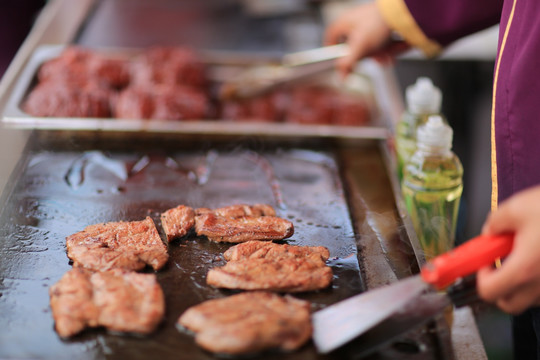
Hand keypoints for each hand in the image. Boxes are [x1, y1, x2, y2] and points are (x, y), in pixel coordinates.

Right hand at [324, 2, 408, 76]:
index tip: (338, 63)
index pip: (330, 39)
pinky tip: (393, 52)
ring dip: (379, 55)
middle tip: (373, 60)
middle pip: (353, 47)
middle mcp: (354, 22)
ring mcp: (368, 23)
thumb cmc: (379, 22)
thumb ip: (348, 63)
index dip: (333, 52)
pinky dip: (386, 49)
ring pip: (368, 46)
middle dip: (366, 57)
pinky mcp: (380, 25)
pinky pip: (380, 42)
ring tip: (387, 57)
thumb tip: (341, 76)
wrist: (402, 12)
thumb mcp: (359, 47)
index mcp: (343, 23)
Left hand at [476, 185, 539, 313]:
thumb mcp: (518, 207)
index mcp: (524, 269)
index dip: (481, 276)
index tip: (486, 261)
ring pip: (531, 299)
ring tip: (527, 254)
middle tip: (501, 263)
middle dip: (499, 286)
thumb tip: (490, 231)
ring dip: (522, 283)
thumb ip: (495, 223)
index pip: (489, 291)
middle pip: (509, 304)